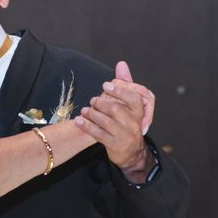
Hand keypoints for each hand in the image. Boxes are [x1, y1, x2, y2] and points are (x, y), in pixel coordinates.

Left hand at [75, 62, 155, 182]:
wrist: (130, 153)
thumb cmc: (126, 124)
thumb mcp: (128, 107)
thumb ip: (125, 85)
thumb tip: (121, 64)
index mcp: (139, 113)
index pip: (134, 98)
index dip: (119, 91)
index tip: (105, 85)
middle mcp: (135, 124)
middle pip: (116, 109)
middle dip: (101, 103)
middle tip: (92, 100)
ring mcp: (125, 136)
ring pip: (106, 122)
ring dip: (92, 114)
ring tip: (84, 110)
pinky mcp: (115, 145)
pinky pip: (98, 134)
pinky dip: (87, 126)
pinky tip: (78, 121)